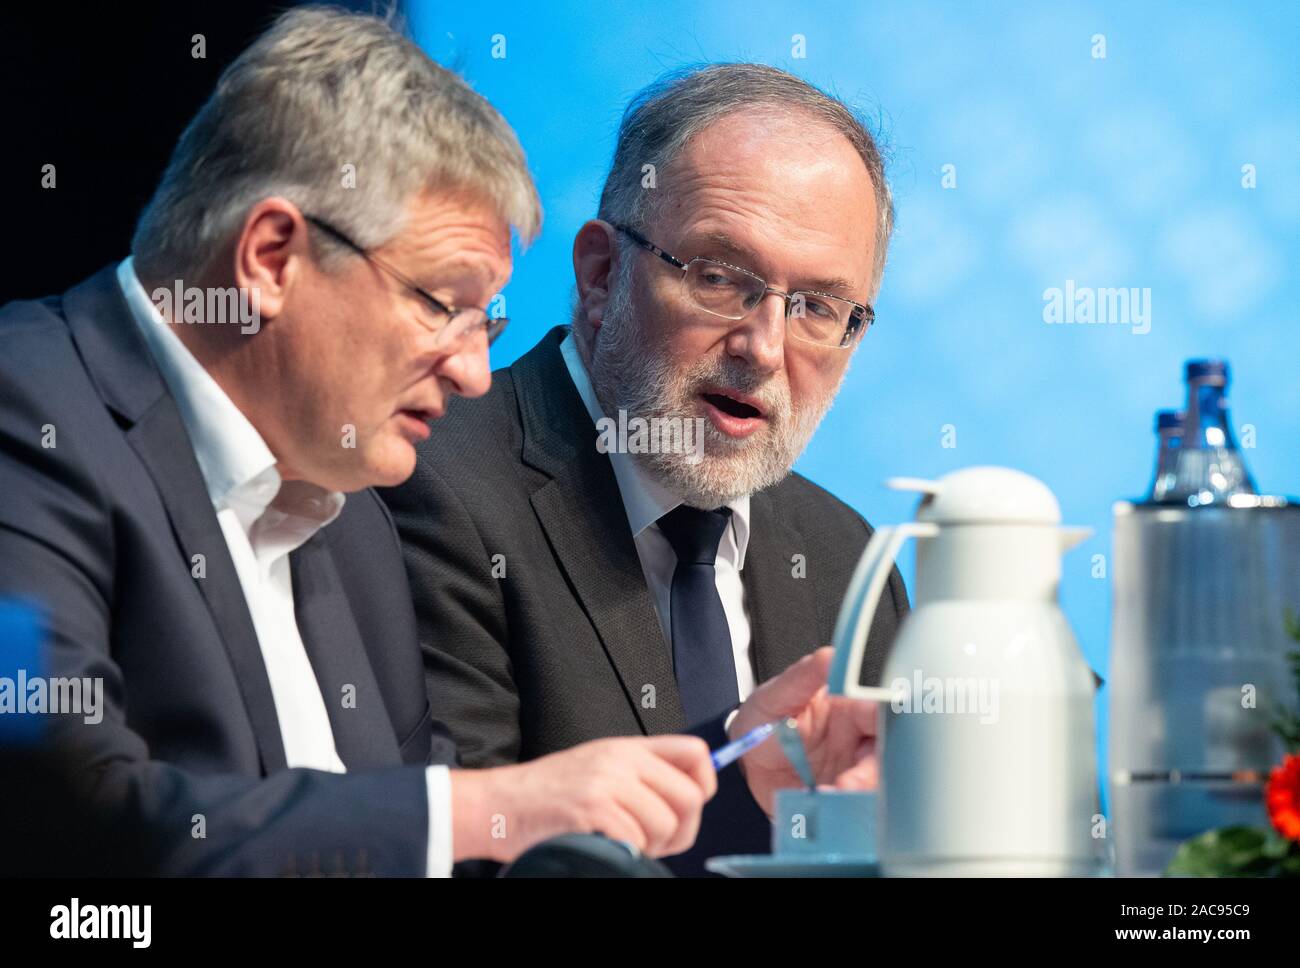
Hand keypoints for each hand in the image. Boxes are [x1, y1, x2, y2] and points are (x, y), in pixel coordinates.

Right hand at [450, 735, 716, 862]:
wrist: (498, 805)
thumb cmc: (547, 793)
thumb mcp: (598, 766)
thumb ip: (640, 774)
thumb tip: (689, 796)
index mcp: (627, 747)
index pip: (695, 753)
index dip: (704, 784)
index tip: (690, 806)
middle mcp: (621, 760)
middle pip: (689, 796)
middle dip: (681, 830)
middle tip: (657, 841)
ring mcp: (607, 784)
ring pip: (666, 824)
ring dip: (651, 846)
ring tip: (625, 843)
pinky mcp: (592, 809)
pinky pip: (636, 841)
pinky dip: (626, 853)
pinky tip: (606, 845)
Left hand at [728, 647, 878, 815]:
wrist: (742, 760)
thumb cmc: (764, 719)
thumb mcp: (777, 694)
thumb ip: (803, 676)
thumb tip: (829, 655)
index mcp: (849, 711)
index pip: (880, 714)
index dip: (886, 725)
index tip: (877, 738)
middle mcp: (856, 744)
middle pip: (884, 756)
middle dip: (871, 772)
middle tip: (847, 783)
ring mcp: (849, 773)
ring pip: (872, 785)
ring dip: (856, 795)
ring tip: (827, 796)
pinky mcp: (839, 799)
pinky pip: (853, 807)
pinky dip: (843, 811)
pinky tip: (820, 806)